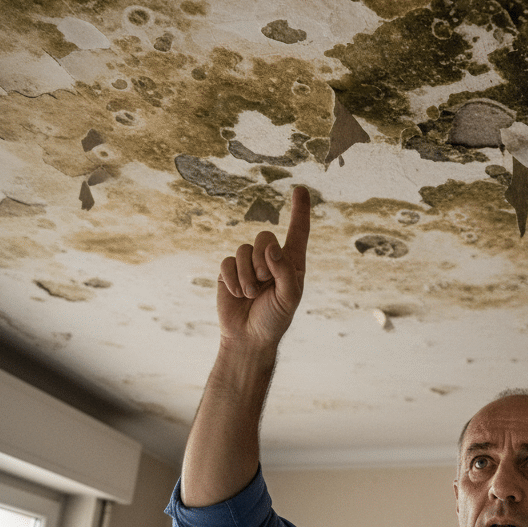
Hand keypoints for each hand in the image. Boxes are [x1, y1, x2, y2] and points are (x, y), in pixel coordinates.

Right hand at [216, 187, 310, 349]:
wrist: (248, 337)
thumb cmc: (274, 319)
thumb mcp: (289, 297)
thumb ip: (284, 271)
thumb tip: (272, 246)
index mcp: (291, 263)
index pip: (298, 231)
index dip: (300, 210)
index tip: (300, 188)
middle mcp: (270, 258)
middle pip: (264, 236)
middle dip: (262, 262)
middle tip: (264, 284)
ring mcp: (248, 263)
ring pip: (243, 249)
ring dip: (246, 276)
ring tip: (250, 294)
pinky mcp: (228, 271)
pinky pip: (227, 261)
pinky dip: (232, 279)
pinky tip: (236, 294)